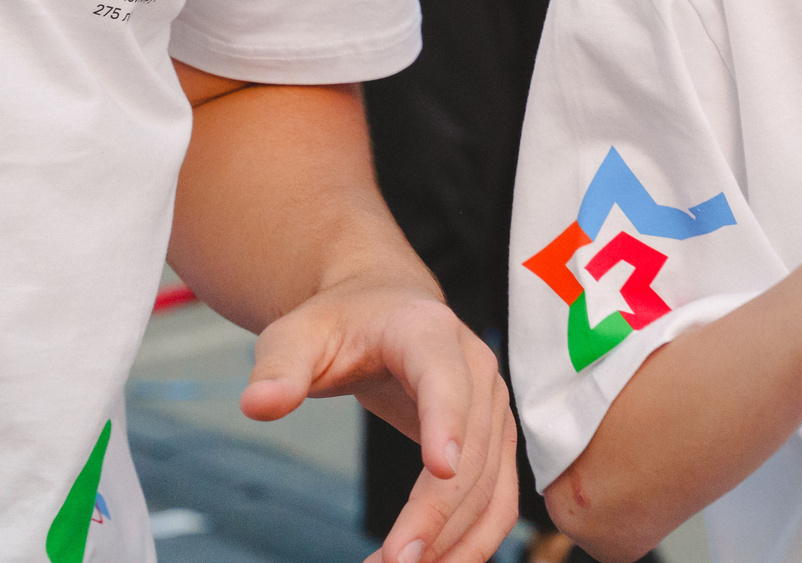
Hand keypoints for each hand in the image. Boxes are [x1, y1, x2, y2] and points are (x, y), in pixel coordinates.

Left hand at [241, 277, 514, 562]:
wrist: (382, 309)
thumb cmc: (339, 323)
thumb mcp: (296, 336)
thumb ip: (279, 368)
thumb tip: (258, 405)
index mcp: (429, 332)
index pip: (446, 379)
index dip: (448, 422)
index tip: (442, 469)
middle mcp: (477, 368)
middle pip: (473, 450)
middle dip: (438, 513)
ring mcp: (492, 407)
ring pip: (493, 485)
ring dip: (456, 539)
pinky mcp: (492, 440)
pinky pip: (495, 499)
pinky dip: (468, 540)